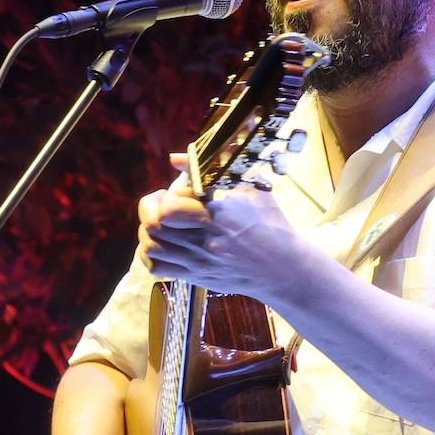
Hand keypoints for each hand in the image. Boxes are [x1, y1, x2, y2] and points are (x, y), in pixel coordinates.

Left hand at [138, 154, 299, 299]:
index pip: (172, 202)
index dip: (171, 191)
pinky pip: (156, 267)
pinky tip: (165, 243)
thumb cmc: (269, 222)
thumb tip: (175, 158)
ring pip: (151, 245)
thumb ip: (213, 166)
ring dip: (151, 229)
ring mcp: (200, 260)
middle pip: (155, 223)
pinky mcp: (197, 276)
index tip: (181, 188)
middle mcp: (206, 239)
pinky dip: (151, 253)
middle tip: (164, 202)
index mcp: (220, 213)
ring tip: (164, 222)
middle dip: (153, 207)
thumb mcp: (251, 186)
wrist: (283, 268)